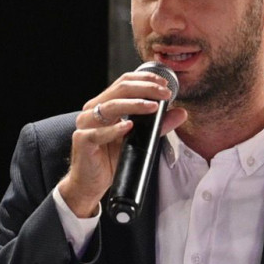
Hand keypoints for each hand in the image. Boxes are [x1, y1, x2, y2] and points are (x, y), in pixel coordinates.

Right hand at [58, 70, 187, 217]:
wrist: (92, 183)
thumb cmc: (112, 159)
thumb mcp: (139, 140)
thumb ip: (158, 126)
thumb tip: (181, 113)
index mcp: (105, 104)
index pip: (124, 83)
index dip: (145, 80)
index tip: (165, 85)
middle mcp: (93, 110)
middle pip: (119, 89)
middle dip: (145, 89)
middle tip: (164, 94)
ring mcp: (86, 124)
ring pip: (110, 106)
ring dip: (134, 104)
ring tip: (153, 107)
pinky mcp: (82, 140)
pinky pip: (99, 133)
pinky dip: (115, 129)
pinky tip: (129, 126)